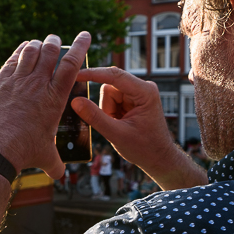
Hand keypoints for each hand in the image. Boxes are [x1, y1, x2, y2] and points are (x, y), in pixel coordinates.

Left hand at [0, 32, 90, 180]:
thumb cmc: (24, 151)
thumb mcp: (46, 156)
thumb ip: (55, 162)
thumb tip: (59, 173)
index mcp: (55, 98)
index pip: (71, 65)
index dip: (80, 47)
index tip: (84, 36)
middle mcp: (37, 84)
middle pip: (50, 52)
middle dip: (55, 42)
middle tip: (56, 39)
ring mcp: (17, 81)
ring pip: (30, 52)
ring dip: (37, 45)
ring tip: (40, 43)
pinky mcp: (0, 83)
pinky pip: (12, 60)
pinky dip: (20, 51)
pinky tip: (23, 49)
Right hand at [71, 66, 207, 190]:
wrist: (158, 159)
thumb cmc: (145, 148)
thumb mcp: (117, 134)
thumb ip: (95, 117)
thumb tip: (75, 101)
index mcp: (145, 92)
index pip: (114, 76)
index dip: (93, 74)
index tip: (75, 75)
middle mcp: (142, 88)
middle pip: (109, 86)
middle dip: (106, 107)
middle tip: (113, 124)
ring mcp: (137, 93)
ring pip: (108, 95)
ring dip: (108, 111)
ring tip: (119, 126)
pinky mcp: (131, 99)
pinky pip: (111, 101)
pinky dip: (110, 113)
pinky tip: (120, 124)